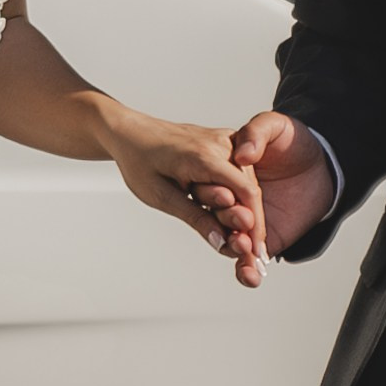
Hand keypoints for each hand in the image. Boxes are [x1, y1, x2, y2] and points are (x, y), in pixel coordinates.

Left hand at [102, 112, 269, 282]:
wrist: (131, 132)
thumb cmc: (139, 160)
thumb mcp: (161, 196)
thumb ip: (194, 217)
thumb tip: (220, 241)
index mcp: (204, 156)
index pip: (245, 192)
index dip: (255, 225)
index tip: (255, 250)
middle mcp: (220, 144)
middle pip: (249, 189)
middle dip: (250, 223)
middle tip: (246, 253)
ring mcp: (223, 142)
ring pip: (245, 182)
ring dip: (243, 210)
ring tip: (234, 238)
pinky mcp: (222, 145)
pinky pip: (236, 174)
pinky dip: (237, 196)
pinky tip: (229, 217)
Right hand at [230, 111, 338, 262]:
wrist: (324, 163)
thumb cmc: (295, 141)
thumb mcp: (275, 126)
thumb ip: (257, 131)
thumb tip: (243, 154)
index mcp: (227, 174)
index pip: (213, 189)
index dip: (215, 196)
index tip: (226, 199)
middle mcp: (233, 199)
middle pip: (219, 217)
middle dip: (226, 225)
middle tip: (241, 225)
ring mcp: (248, 221)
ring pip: (231, 241)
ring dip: (235, 250)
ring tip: (245, 250)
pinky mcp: (265, 239)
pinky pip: (250, 259)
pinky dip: (246, 270)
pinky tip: (250, 276)